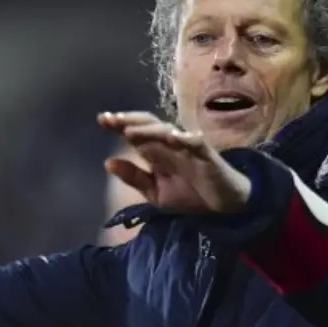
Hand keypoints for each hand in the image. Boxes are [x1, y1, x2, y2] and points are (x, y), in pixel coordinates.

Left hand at [98, 111, 250, 213]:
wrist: (225, 207)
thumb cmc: (191, 194)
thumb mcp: (156, 192)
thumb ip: (134, 177)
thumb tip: (107, 162)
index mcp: (157, 152)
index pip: (136, 132)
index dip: (120, 124)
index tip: (101, 120)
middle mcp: (171, 145)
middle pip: (149, 125)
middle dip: (130, 121)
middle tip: (111, 120)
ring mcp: (190, 148)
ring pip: (168, 131)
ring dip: (149, 130)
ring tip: (131, 132)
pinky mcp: (208, 155)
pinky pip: (196, 143)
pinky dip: (185, 138)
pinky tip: (173, 137)